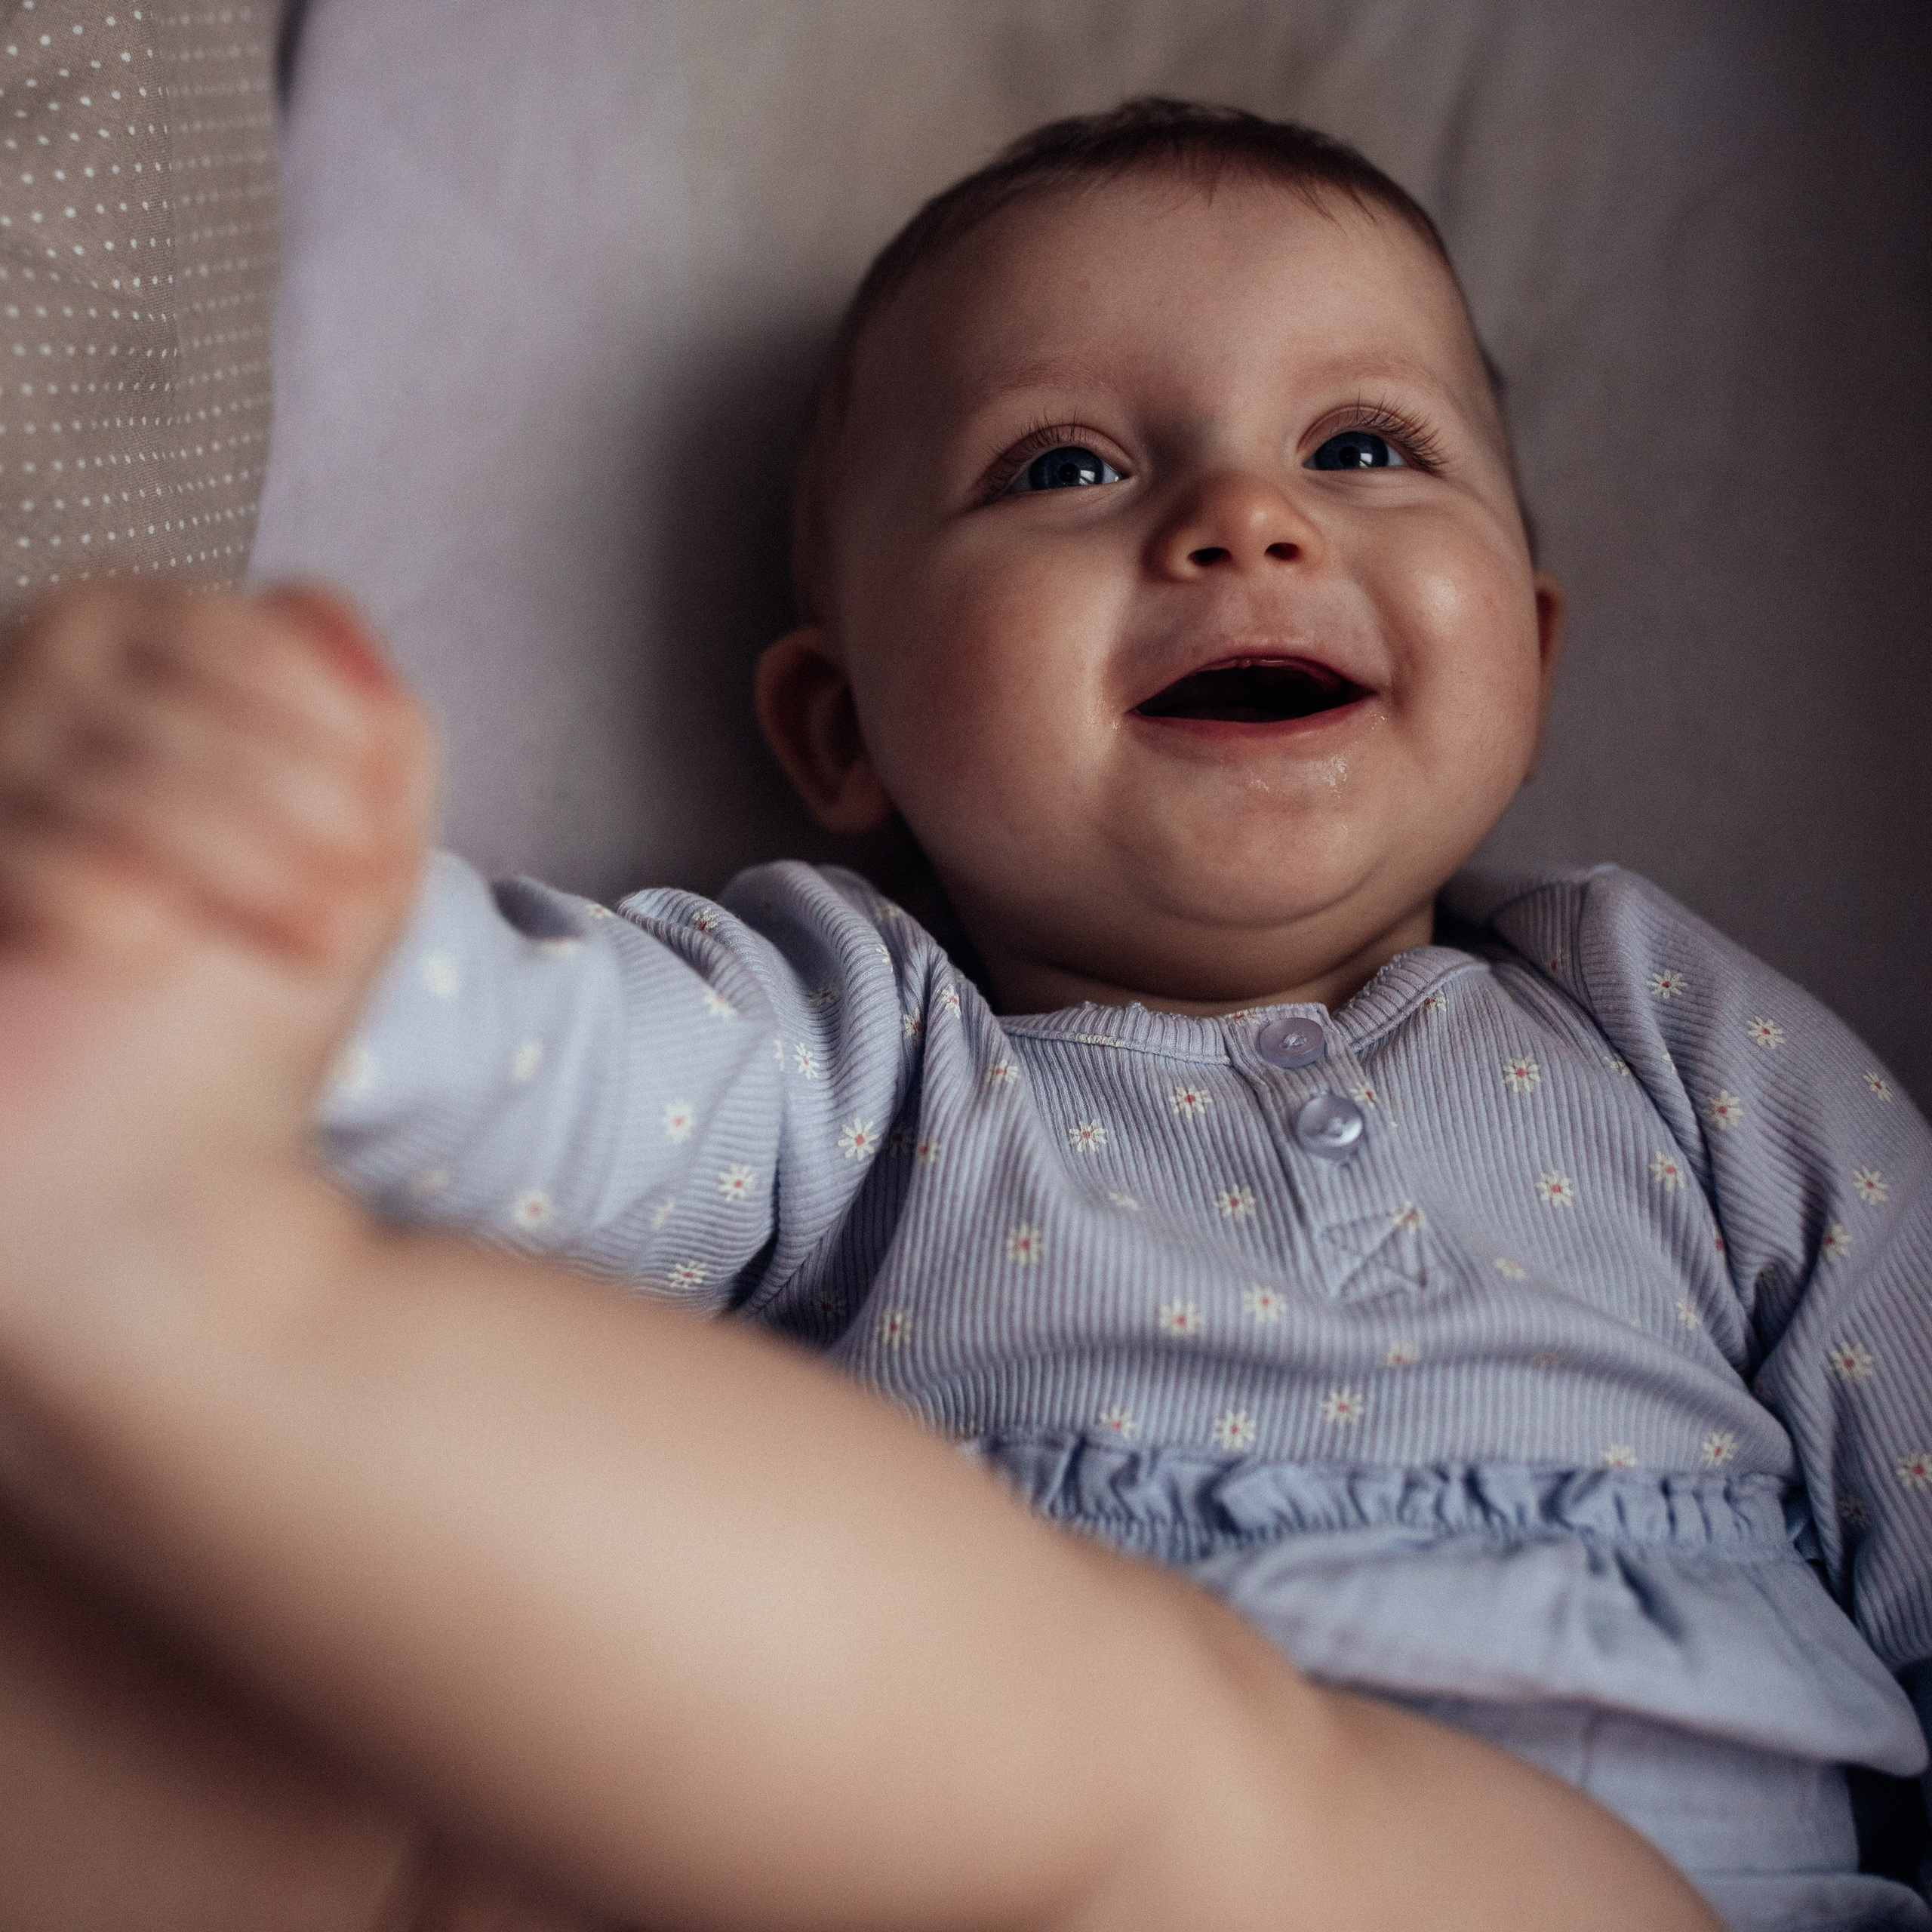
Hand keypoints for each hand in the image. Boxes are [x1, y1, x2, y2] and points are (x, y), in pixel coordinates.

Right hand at [0, 583, 434, 1328]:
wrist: (170, 1192)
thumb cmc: (256, 1020)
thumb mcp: (358, 866)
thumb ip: (367, 731)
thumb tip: (329, 611)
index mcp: (123, 709)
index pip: (209, 622)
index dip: (304, 704)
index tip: (373, 819)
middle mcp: (22, 735)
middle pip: (140, 674)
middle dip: (280, 788)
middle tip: (351, 902)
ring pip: (78, 748)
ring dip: (229, 843)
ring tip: (318, 937)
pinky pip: (14, 847)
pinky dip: (98, 886)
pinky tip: (156, 949)